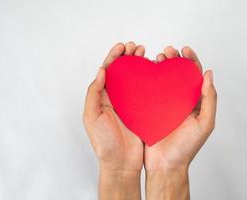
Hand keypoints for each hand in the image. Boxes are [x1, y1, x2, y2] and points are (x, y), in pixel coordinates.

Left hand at [83, 42, 144, 199]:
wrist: (121, 163)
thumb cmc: (105, 144)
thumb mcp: (92, 117)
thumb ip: (94, 93)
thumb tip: (101, 71)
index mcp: (102, 98)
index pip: (107, 71)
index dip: (114, 57)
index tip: (123, 47)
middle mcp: (115, 99)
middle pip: (122, 72)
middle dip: (128, 57)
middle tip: (137, 48)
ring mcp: (129, 105)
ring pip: (134, 79)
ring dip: (139, 65)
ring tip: (146, 55)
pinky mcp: (141, 112)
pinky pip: (145, 92)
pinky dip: (149, 81)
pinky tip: (154, 73)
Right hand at [144, 46, 216, 199]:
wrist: (166, 165)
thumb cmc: (186, 147)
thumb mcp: (205, 123)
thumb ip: (209, 99)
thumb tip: (209, 74)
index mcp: (195, 103)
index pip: (195, 76)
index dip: (191, 60)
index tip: (184, 49)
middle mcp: (180, 101)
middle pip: (178, 74)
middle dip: (173, 59)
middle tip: (166, 52)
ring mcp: (165, 106)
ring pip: (163, 80)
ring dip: (160, 67)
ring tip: (155, 58)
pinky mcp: (150, 111)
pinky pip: (150, 92)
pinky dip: (147, 80)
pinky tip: (144, 73)